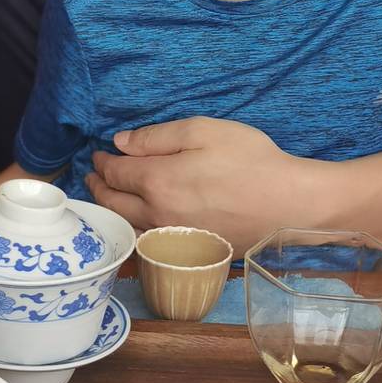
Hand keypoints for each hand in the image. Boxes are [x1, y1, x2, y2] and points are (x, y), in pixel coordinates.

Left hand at [87, 118, 303, 248]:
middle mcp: (158, 214)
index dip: (103, 162)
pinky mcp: (188, 251)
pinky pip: (148, 243)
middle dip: (99, 187)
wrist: (288, 204)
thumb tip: (121, 143)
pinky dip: (133, 230)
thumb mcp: (203, 131)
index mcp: (158, 180)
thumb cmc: (251, 161)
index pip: (116, 173)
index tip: (99, 155)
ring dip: (111, 211)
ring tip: (107, 198)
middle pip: (114, 203)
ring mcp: (173, 238)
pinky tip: (136, 223)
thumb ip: (156, 137)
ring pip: (128, 227)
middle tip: (93, 177)